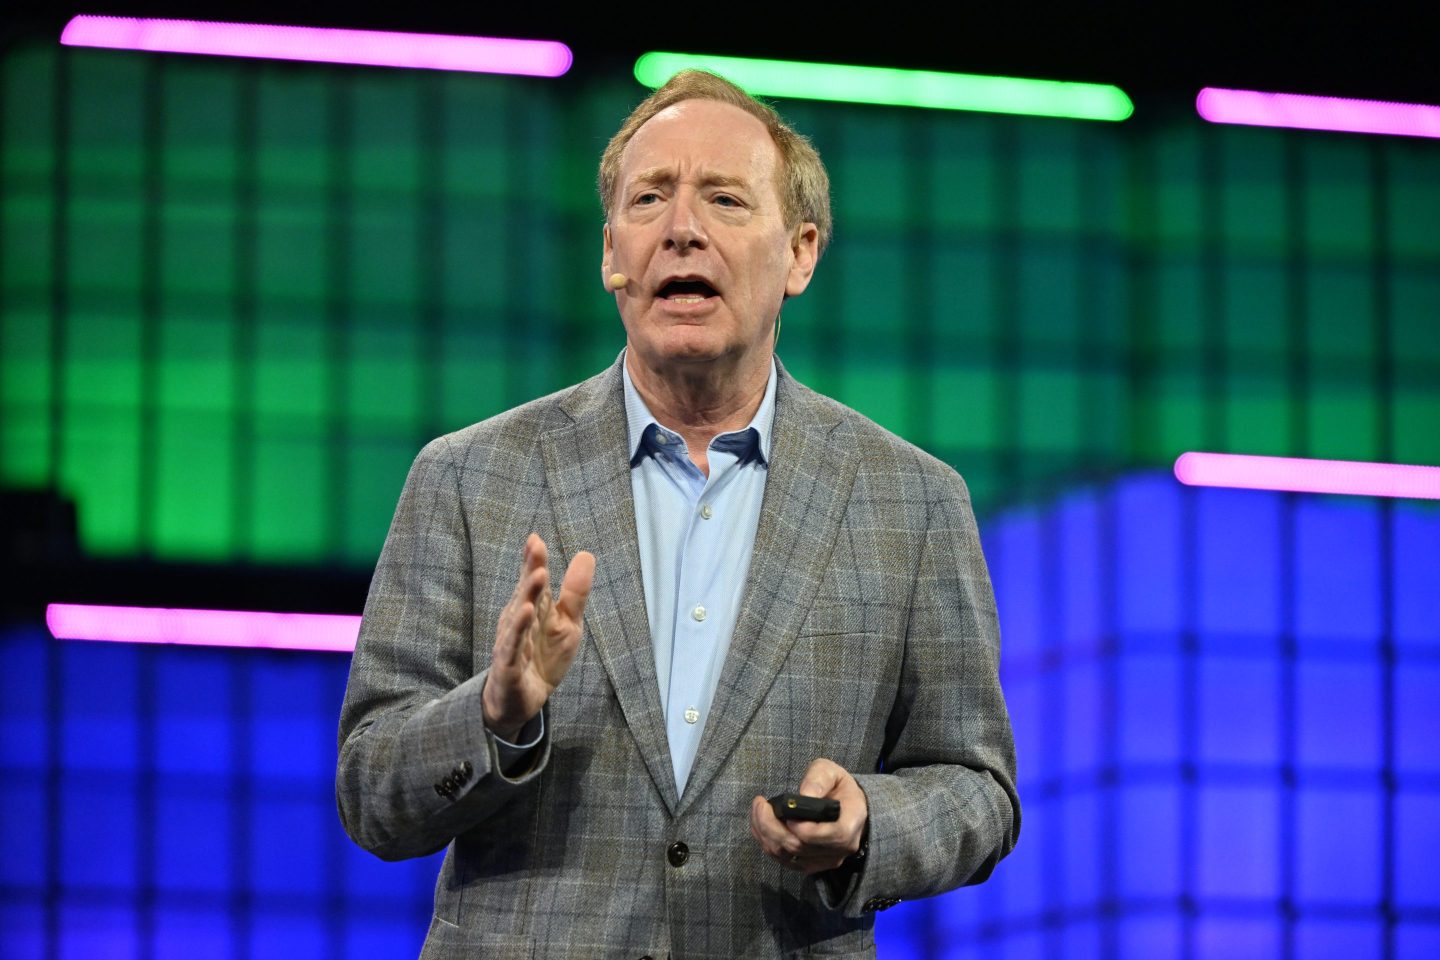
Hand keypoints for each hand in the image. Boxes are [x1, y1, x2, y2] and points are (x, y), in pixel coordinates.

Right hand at [482, 534, 594, 739]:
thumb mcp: (567, 624)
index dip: (534, 560)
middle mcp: (518, 621)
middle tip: (536, 547)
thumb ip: (575, 592)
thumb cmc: (542, 657)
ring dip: (527, 597)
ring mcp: (511, 643)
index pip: (533, 581)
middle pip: (526, 593)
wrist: (521, 701)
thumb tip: (586, 553)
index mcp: (533, 609)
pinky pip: (512, 647)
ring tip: (538, 576)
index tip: (536, 538)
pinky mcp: (508, 666)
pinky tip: (525, 614)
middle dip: (531, 570)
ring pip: (518, 617)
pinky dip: (517, 632)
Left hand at [750, 758, 868, 874]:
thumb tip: (804, 794)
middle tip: (760, 805)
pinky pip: (783, 860)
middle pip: (800, 847)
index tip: (785, 812)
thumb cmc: (838, 788)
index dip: (805, 829)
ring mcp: (823, 861)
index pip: (830, 836)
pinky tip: (760, 826)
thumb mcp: (832, 772)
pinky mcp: (808, 865)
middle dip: (772, 827)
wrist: (845, 808)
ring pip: (787, 856)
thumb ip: (819, 779)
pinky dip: (767, 843)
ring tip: (758, 811)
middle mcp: (839, 850)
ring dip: (765, 835)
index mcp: (850, 825)